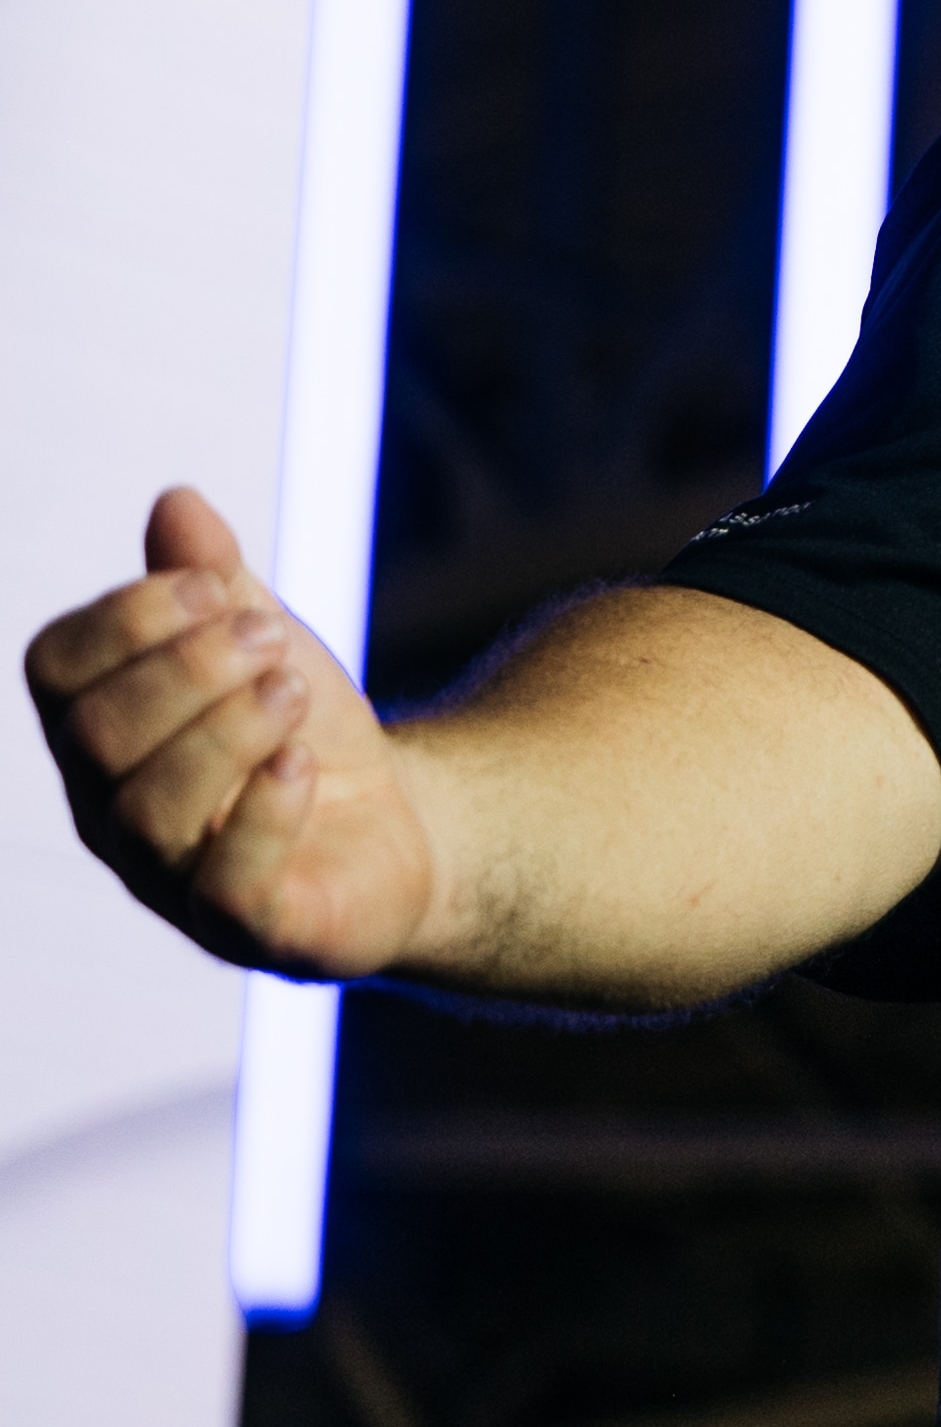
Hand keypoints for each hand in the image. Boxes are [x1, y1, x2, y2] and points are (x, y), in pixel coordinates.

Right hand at [23, 487, 438, 979]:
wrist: (398, 823)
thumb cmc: (298, 728)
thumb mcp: (262, 640)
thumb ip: (215, 580)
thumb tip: (176, 500)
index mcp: (99, 731)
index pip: (56, 667)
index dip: (126, 614)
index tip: (213, 583)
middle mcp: (112, 810)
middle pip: (99, 734)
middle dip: (187, 667)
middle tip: (271, 636)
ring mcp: (173, 877)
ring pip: (152, 809)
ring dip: (230, 727)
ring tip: (293, 687)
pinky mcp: (248, 925)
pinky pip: (225, 885)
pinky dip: (266, 812)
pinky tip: (302, 763)